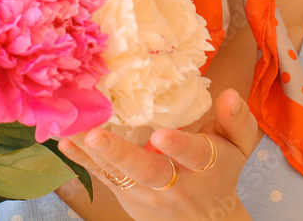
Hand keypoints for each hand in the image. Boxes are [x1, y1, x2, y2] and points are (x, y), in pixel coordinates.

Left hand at [59, 89, 259, 220]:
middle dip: (120, 153)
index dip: (177, 145)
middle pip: (146, 171)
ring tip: (69, 129)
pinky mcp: (126, 196)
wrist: (207, 220)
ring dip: (91, 152)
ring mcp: (146, 193)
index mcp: (203, 165)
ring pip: (117, 173)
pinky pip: (103, 177)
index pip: (192, 155)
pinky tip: (64, 143)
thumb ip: (236, 120)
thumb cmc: (221, 172)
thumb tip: (230, 94)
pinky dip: (82, 161)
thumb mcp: (238, 146)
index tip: (160, 135)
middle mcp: (173, 183)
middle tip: (96, 136)